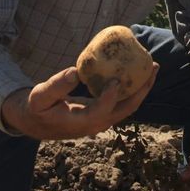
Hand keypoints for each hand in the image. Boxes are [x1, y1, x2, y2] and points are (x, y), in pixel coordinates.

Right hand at [1, 63, 158, 139]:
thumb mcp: (39, 97)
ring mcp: (102, 119)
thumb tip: (75, 72)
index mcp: (80, 122)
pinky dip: (131, 88)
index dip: (110, 97)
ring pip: (128, 106)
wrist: (36, 122)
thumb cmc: (37, 108)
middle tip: (153, 66)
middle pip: (126, 109)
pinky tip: (135, 72)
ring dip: (141, 87)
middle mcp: (96, 124)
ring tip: (152, 66)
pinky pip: (122, 102)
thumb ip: (55, 86)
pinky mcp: (102, 113)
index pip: (101, 112)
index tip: (116, 79)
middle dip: (142, 89)